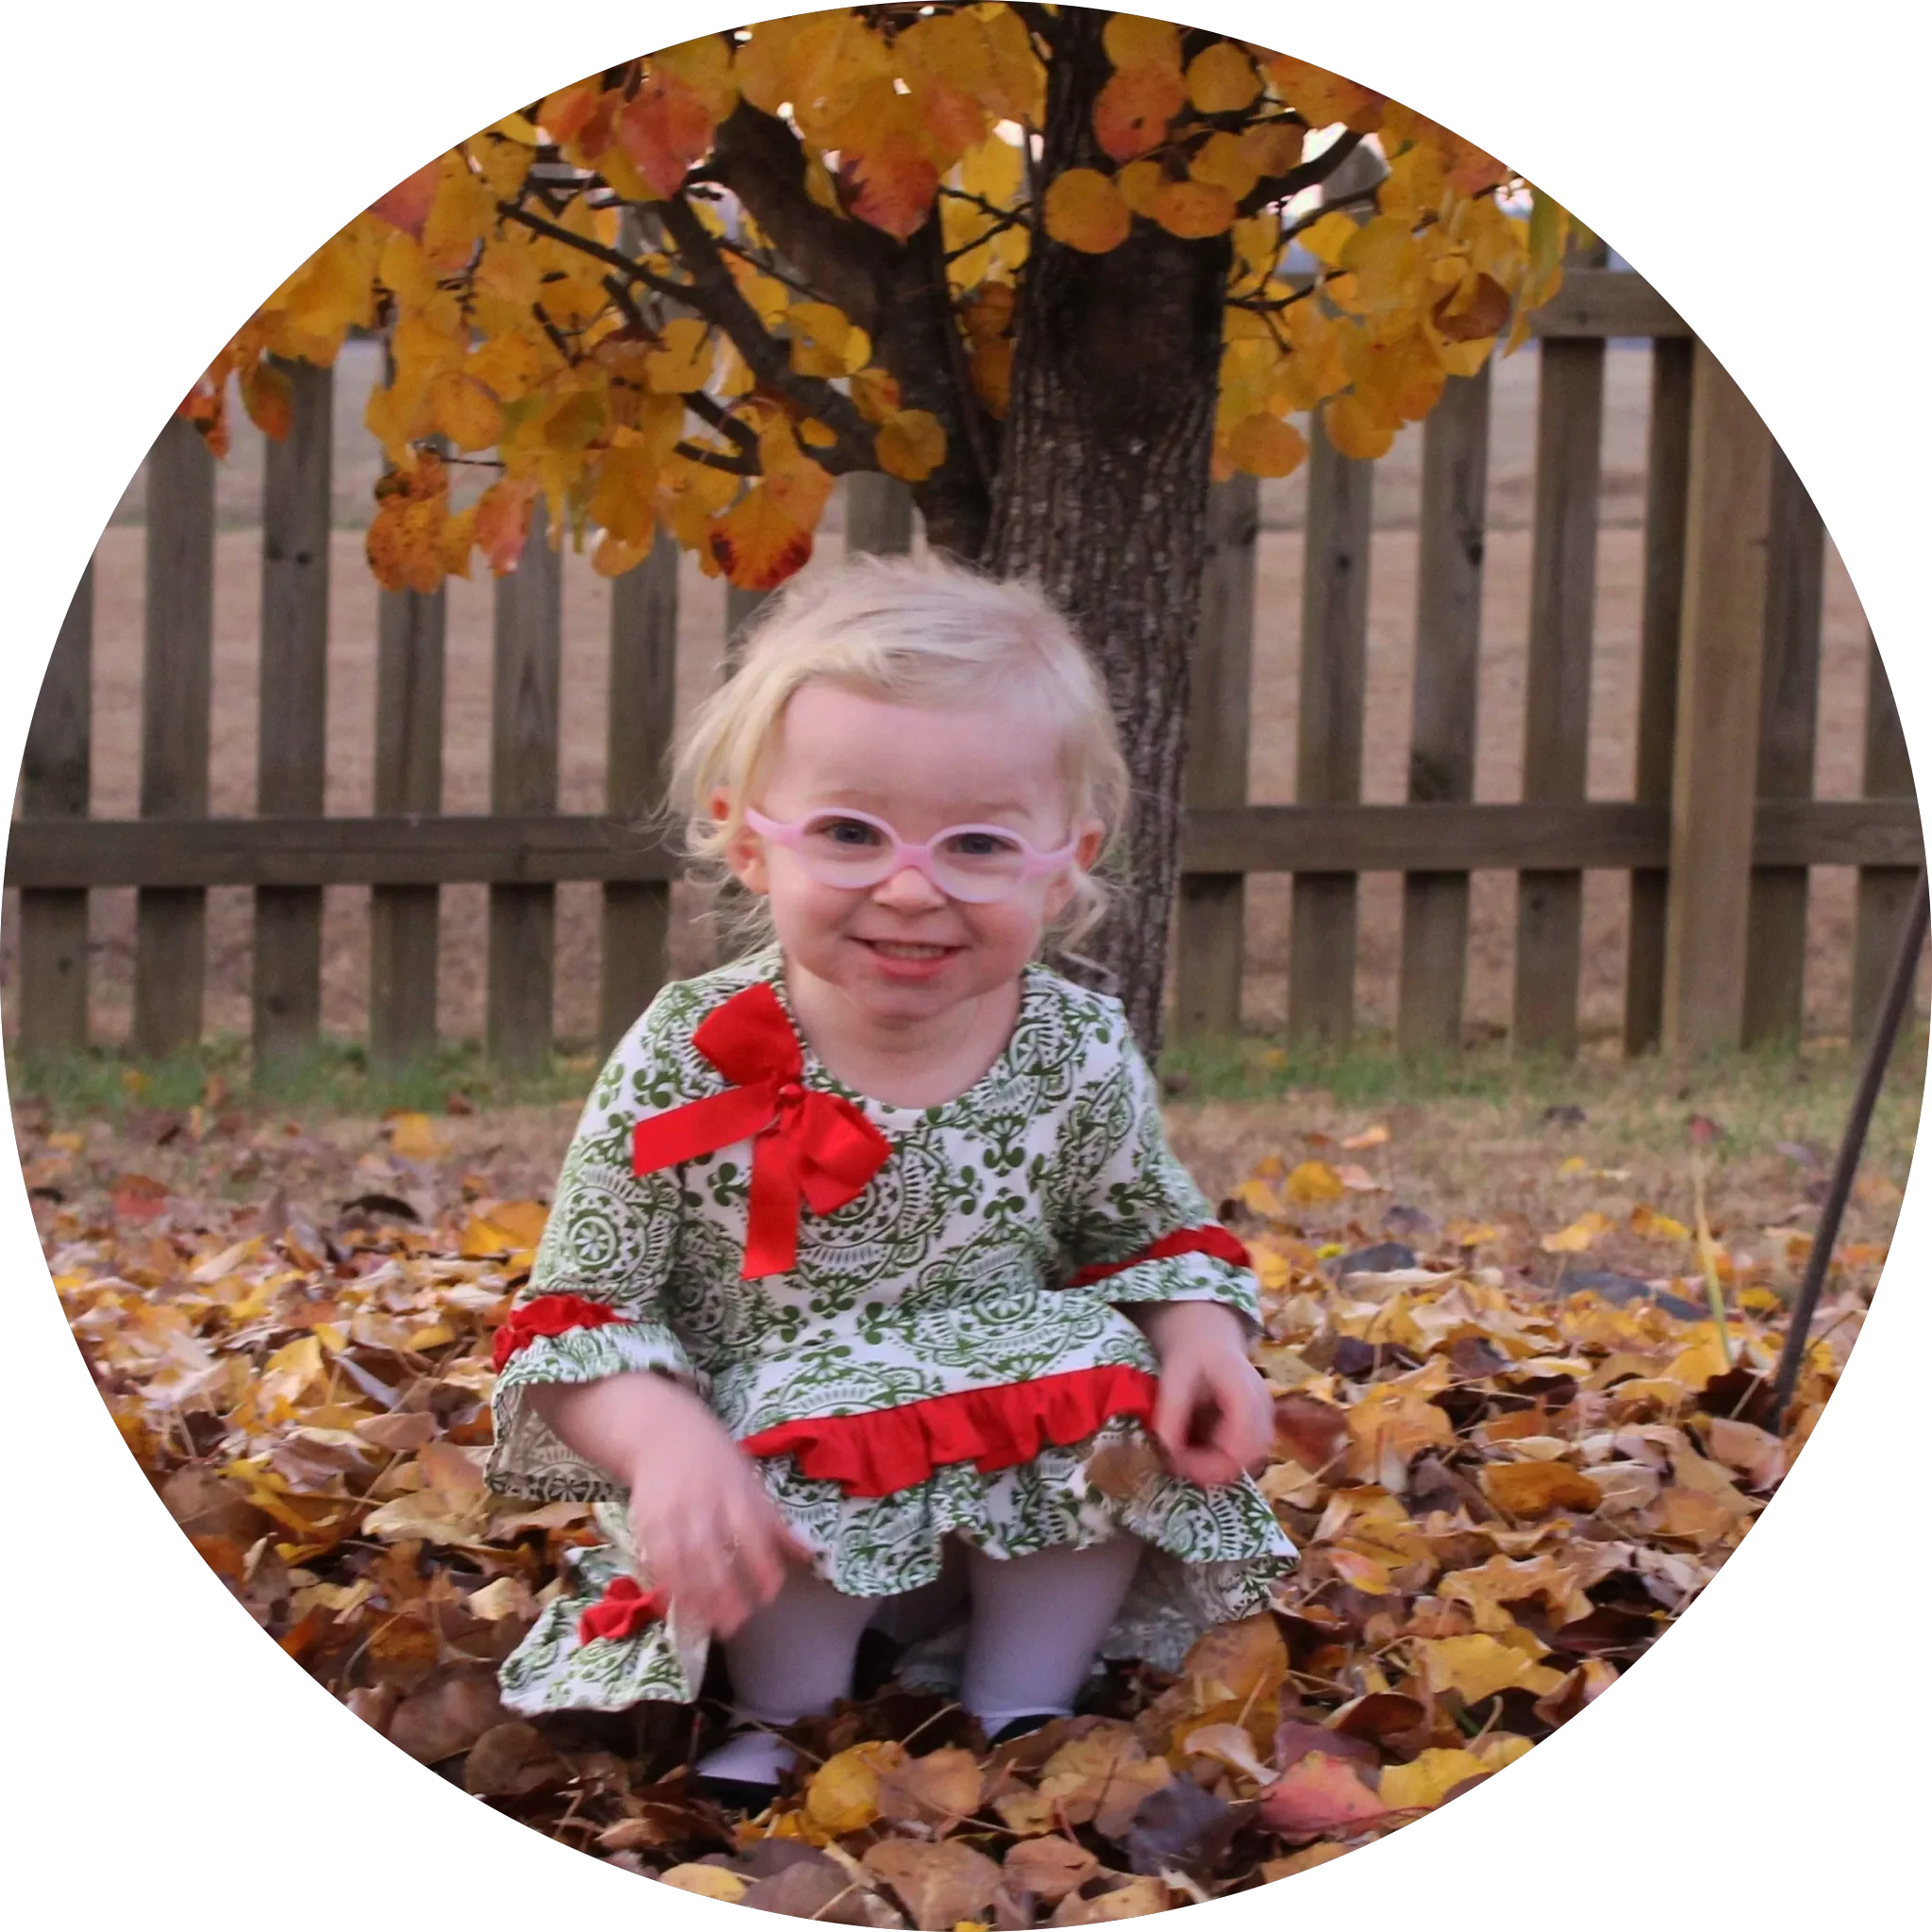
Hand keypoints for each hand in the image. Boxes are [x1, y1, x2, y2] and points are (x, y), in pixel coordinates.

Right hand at [528, 1372, 811, 1637]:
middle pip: (713, 1553)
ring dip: (694, 1598)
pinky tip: (674, 1606)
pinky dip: (664, 1584)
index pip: (752, 1532)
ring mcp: (671, 1513)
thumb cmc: (716, 1460)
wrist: (663, 1432)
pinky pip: (653, 1559)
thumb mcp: (751, 1481)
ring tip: (709, 1627)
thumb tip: (810, 1556)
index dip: (762, 1565)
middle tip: (738, 1624)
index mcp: (735, 1491)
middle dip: (725, 1592)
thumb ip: (775, 1523)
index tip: (771, 1593)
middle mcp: (703, 1503)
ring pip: (681, 1562)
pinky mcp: (645, 1521)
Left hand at [1132, 1302, 1275, 1488]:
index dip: (1209, 1462)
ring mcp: (1265, 1419)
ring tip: (1182, 1457)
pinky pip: (1244, 1454)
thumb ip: (1171, 1411)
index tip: (1176, 1462)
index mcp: (1246, 1392)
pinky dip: (1218, 1458)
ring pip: (1247, 1460)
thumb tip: (1166, 1450)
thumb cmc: (1191, 1351)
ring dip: (1214, 1466)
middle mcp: (1264, 1409)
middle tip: (1175, 1465)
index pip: (1240, 1442)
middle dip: (1210, 1469)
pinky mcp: (1259, 1427)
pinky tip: (1194, 1449)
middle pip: (1247, 1457)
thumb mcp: (1174, 1374)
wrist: (1207, 1336)